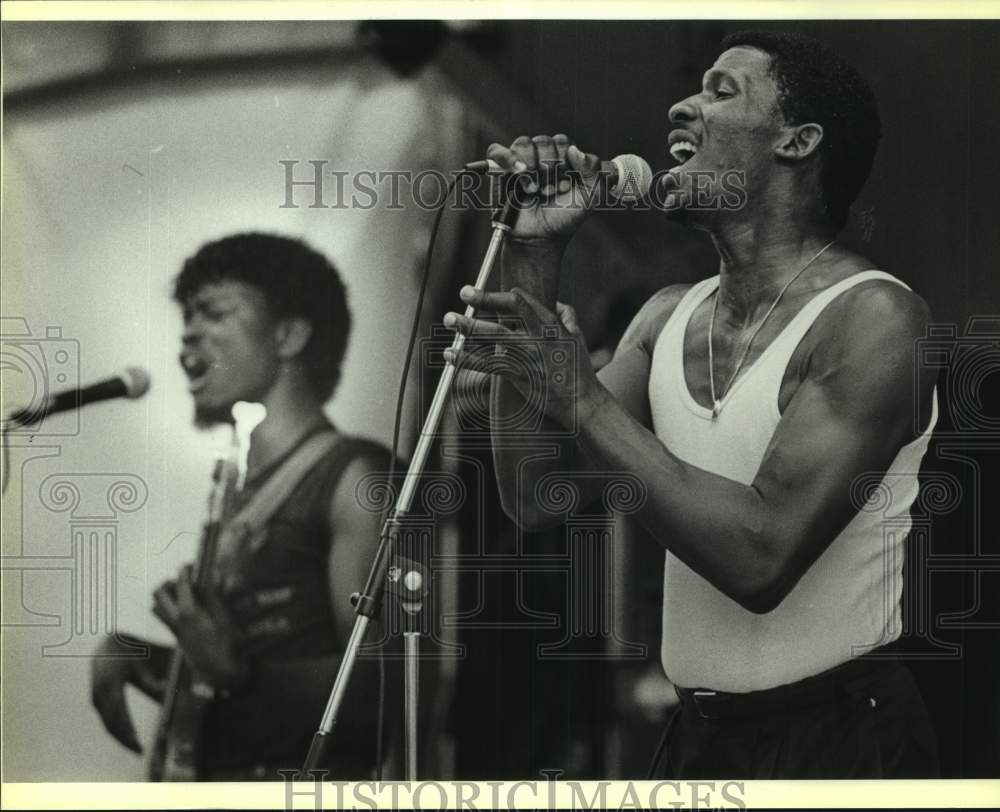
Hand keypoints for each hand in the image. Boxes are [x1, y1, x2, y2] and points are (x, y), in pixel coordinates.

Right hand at [91, 635, 143, 752]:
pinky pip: (107, 719)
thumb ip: (152, 678)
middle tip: (140, 751)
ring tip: (136, 747)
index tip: (138, 742)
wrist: (108, 644)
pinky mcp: (97, 700)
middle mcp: (100, 691)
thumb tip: (165, 692)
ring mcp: (96, 696)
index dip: (127, 728)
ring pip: (108, 723)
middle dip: (125, 739)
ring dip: (121, 737)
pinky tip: (128, 738)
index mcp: (111, 681)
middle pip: (111, 722)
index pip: (118, 711)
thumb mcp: (144, 662)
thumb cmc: (131, 651)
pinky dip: (117, 730)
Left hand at [152, 564, 248, 689]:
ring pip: (157, 606)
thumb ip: (215, 594)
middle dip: (168, 582)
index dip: (185, 571)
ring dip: (165, 596)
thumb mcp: (223, 615)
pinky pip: (163, 617)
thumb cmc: (224, 643)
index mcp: (189, 612)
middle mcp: (176, 619)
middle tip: (183, 579)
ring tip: (181, 592)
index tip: (190, 565)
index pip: (181, 584)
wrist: (216, 671)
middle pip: (159, 593)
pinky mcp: (176, 636)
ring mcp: (173, 628)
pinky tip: (184, 607)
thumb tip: (215, 574)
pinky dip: (168, 608)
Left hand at [443, 285, 604, 427]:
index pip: (521, 300)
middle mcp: (538, 336)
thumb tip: (557, 303)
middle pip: (507, 310)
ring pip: (494, 334)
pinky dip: (466, 359)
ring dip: (469, 326)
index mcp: (550, 325)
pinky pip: (488, 363)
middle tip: (463, 291)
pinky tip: (450, 354)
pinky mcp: (519, 375)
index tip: (483, 295)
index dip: (499, 295)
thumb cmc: (579, 372)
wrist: (581, 403)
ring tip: (449, 319)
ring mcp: (528, 355)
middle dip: (484, 299)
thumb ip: (568, 317)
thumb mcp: (578, 338)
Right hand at [486, 134, 603, 242]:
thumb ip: (593, 169)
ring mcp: (519, 162)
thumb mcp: (591, 196)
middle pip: (544, 141)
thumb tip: (575, 150)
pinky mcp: (500, 170)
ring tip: (534, 190)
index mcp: (562, 158)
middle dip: (549, 169)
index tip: (566, 185)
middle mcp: (540, 157)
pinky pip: (497, 151)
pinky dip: (508, 159)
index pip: (562, 142)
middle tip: (550, 191)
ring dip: (532, 167)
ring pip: (523, 143)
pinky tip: (519, 173)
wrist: (540, 238)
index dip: (565, 162)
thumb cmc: (563, 218)